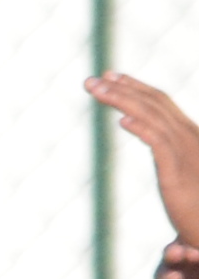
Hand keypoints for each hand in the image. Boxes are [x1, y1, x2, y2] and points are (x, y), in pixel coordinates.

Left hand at [94, 75, 198, 278]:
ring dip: (122, 101)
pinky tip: (122, 121)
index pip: (161, 102)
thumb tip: (138, 125)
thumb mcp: (178, 166)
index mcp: (188, 134)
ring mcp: (185, 153)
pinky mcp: (178, 173)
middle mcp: (189, 137)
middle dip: (121, 89)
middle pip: (153, 104)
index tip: (111, 76)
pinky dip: (143, 129)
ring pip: (152, 118)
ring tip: (96, 90)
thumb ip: (164, 147)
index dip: (135, 87)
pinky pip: (160, 145)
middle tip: (91, 80)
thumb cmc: (196, 202)